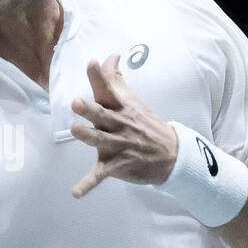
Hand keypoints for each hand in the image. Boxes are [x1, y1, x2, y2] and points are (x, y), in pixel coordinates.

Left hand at [70, 53, 178, 197]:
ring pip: (100, 140)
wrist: (172, 154)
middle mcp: (119, 124)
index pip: (109, 88)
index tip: (92, 62)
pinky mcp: (117, 165)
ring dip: (88, 136)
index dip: (99, 76)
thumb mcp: (132, 101)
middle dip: (90, 109)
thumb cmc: (145, 124)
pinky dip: (88, 184)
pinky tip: (76, 192)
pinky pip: (100, 175)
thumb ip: (115, 79)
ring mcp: (119, 146)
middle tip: (77, 102)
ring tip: (75, 130)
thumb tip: (110, 55)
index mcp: (122, 108)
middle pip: (102, 115)